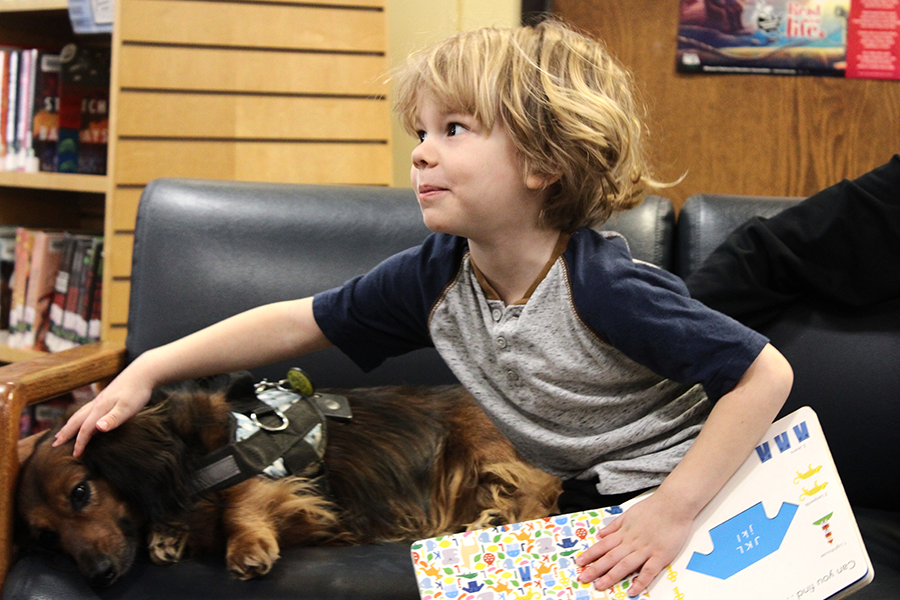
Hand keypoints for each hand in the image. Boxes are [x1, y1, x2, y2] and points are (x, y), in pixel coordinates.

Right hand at [53, 361, 155, 456]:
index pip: (85, 429)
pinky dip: (79, 418)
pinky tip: (83, 420)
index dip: (80, 442)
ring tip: (61, 433)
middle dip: (66, 433)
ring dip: (70, 425)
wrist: (142, 373)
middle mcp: (96, 404)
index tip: (75, 455)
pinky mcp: (105, 398)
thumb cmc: (137, 392)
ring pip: (80, 414)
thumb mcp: (128, 408)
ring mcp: (100, 400)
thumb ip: (113, 419)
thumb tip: (97, 428)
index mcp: (99, 408)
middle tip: (54, 444)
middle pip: (76, 421)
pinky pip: (86, 411)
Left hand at [575, 492, 692, 596]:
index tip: (579, 562)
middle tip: (583, 578)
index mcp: (624, 532)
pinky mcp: (660, 556)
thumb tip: (601, 533)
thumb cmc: (654, 507)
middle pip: (610, 557)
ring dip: (611, 576)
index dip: (590, 554)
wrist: (674, 503)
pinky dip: (640, 582)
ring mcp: (646, 549)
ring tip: (600, 585)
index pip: (603, 545)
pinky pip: (648, 571)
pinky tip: (632, 590)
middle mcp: (632, 542)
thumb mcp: (629, 513)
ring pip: (625, 565)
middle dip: (595, 568)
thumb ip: (615, 525)